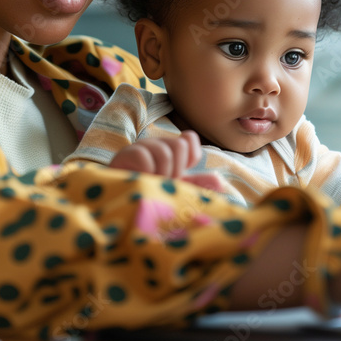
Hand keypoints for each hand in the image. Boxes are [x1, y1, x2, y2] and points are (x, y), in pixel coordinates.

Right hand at [109, 130, 225, 192]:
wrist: (120, 201)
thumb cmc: (150, 195)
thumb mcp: (175, 190)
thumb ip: (196, 184)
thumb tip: (220, 181)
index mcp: (171, 151)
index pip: (189, 140)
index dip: (190, 156)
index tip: (180, 174)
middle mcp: (157, 145)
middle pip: (179, 145)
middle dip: (175, 170)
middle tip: (162, 183)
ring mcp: (141, 147)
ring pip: (165, 151)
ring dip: (161, 174)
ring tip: (151, 184)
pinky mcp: (126, 153)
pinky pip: (145, 158)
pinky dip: (146, 173)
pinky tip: (139, 180)